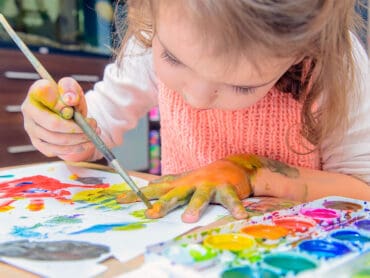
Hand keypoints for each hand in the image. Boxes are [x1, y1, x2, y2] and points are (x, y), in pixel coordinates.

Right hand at [21, 77, 97, 160]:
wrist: (67, 112)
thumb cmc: (69, 97)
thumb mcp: (72, 88)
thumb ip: (70, 89)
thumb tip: (70, 100)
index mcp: (36, 92)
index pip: (44, 94)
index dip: (61, 103)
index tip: (74, 107)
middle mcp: (29, 111)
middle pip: (54, 125)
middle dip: (78, 128)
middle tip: (94, 125)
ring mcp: (31, 129)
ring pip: (57, 140)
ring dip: (80, 139)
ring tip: (94, 134)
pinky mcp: (38, 143)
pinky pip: (57, 150)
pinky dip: (75, 148)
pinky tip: (87, 143)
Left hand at [117, 158, 253, 222]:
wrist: (232, 166)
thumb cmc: (204, 177)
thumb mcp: (183, 180)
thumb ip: (167, 184)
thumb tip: (147, 186)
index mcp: (180, 183)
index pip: (155, 189)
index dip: (138, 195)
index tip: (120, 201)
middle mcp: (192, 183)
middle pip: (175, 194)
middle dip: (163, 204)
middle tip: (151, 214)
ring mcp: (209, 184)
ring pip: (201, 196)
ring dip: (195, 206)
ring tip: (189, 218)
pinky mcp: (227, 188)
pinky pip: (231, 199)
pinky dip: (235, 207)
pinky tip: (239, 215)